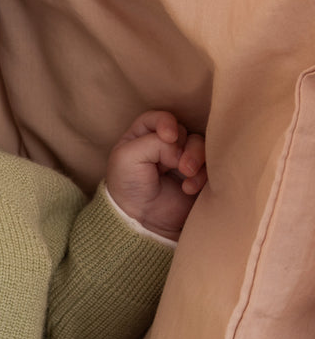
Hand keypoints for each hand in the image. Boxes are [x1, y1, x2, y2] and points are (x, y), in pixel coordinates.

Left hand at [105, 110, 206, 241]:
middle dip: (184, 146)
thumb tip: (180, 147)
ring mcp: (183, 159)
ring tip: (187, 175)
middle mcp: (164, 145)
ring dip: (196, 158)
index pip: (160, 117)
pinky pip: (211, 164)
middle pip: (184, 131)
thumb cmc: (128, 187)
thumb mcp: (127, 157)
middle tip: (180, 166)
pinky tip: (189, 189)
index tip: (168, 137)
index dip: (166, 122)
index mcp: (143, 136)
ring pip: (201, 144)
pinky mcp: (198, 175)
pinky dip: (202, 175)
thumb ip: (154, 142)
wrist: (143, 221)